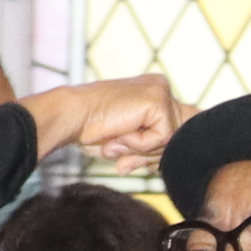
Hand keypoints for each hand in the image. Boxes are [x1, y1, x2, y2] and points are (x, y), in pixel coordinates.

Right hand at [24, 72, 180, 171]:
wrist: (73, 117)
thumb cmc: (94, 131)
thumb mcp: (130, 141)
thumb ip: (154, 148)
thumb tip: (175, 162)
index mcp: (155, 93)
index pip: (178, 129)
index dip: (159, 151)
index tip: (133, 153)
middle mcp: (161, 88)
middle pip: (178, 138)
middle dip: (150, 154)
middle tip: (119, 149)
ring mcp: (161, 91)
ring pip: (171, 141)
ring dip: (141, 150)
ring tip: (117, 138)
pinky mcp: (158, 100)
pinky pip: (162, 138)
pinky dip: (139, 144)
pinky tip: (121, 131)